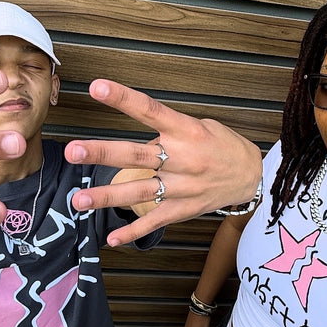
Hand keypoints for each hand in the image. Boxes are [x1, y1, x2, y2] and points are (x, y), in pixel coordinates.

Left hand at [66, 80, 262, 245]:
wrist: (253, 176)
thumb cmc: (223, 146)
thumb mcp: (202, 126)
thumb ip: (170, 130)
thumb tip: (140, 139)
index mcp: (187, 131)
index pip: (151, 110)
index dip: (124, 99)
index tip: (97, 87)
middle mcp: (183, 159)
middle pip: (137, 155)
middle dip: (103, 153)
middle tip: (73, 151)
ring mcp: (182, 187)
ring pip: (139, 192)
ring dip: (107, 196)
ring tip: (78, 199)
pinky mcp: (183, 209)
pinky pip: (154, 221)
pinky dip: (133, 231)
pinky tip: (111, 238)